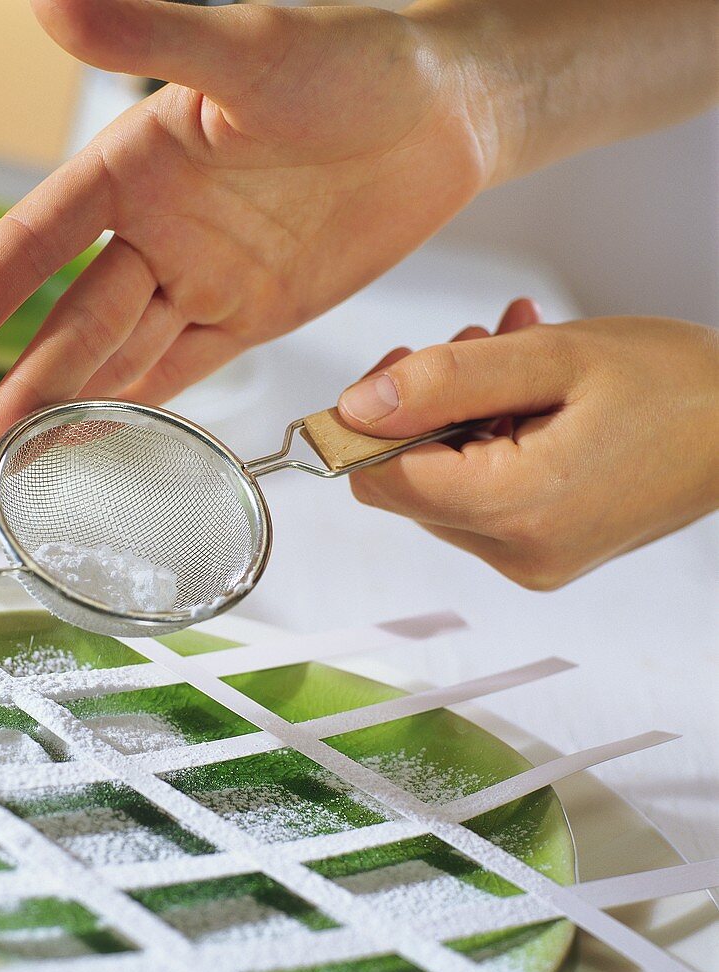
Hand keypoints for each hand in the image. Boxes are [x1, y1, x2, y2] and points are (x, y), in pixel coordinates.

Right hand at [0, 0, 492, 466]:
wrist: (444, 112)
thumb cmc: (354, 59)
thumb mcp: (251, 50)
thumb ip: (152, 37)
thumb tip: (50, 6)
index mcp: (133, 166)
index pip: (33, 242)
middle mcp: (156, 229)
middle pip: (76, 323)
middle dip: (29, 391)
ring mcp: (203, 276)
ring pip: (123, 356)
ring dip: (78, 410)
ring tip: (31, 467)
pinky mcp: (253, 312)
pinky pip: (186, 368)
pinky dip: (146, 407)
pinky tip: (109, 442)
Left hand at [339, 311, 718, 588]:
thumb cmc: (677, 387)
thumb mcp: (554, 358)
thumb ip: (446, 380)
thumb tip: (357, 406)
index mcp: (518, 510)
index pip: (383, 481)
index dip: (369, 423)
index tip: (396, 369)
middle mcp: (517, 553)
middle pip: (408, 484)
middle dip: (424, 409)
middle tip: (474, 348)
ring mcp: (530, 560)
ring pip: (441, 485)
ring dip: (460, 415)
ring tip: (513, 361)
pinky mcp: (541, 553)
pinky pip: (479, 496)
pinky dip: (488, 440)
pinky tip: (527, 394)